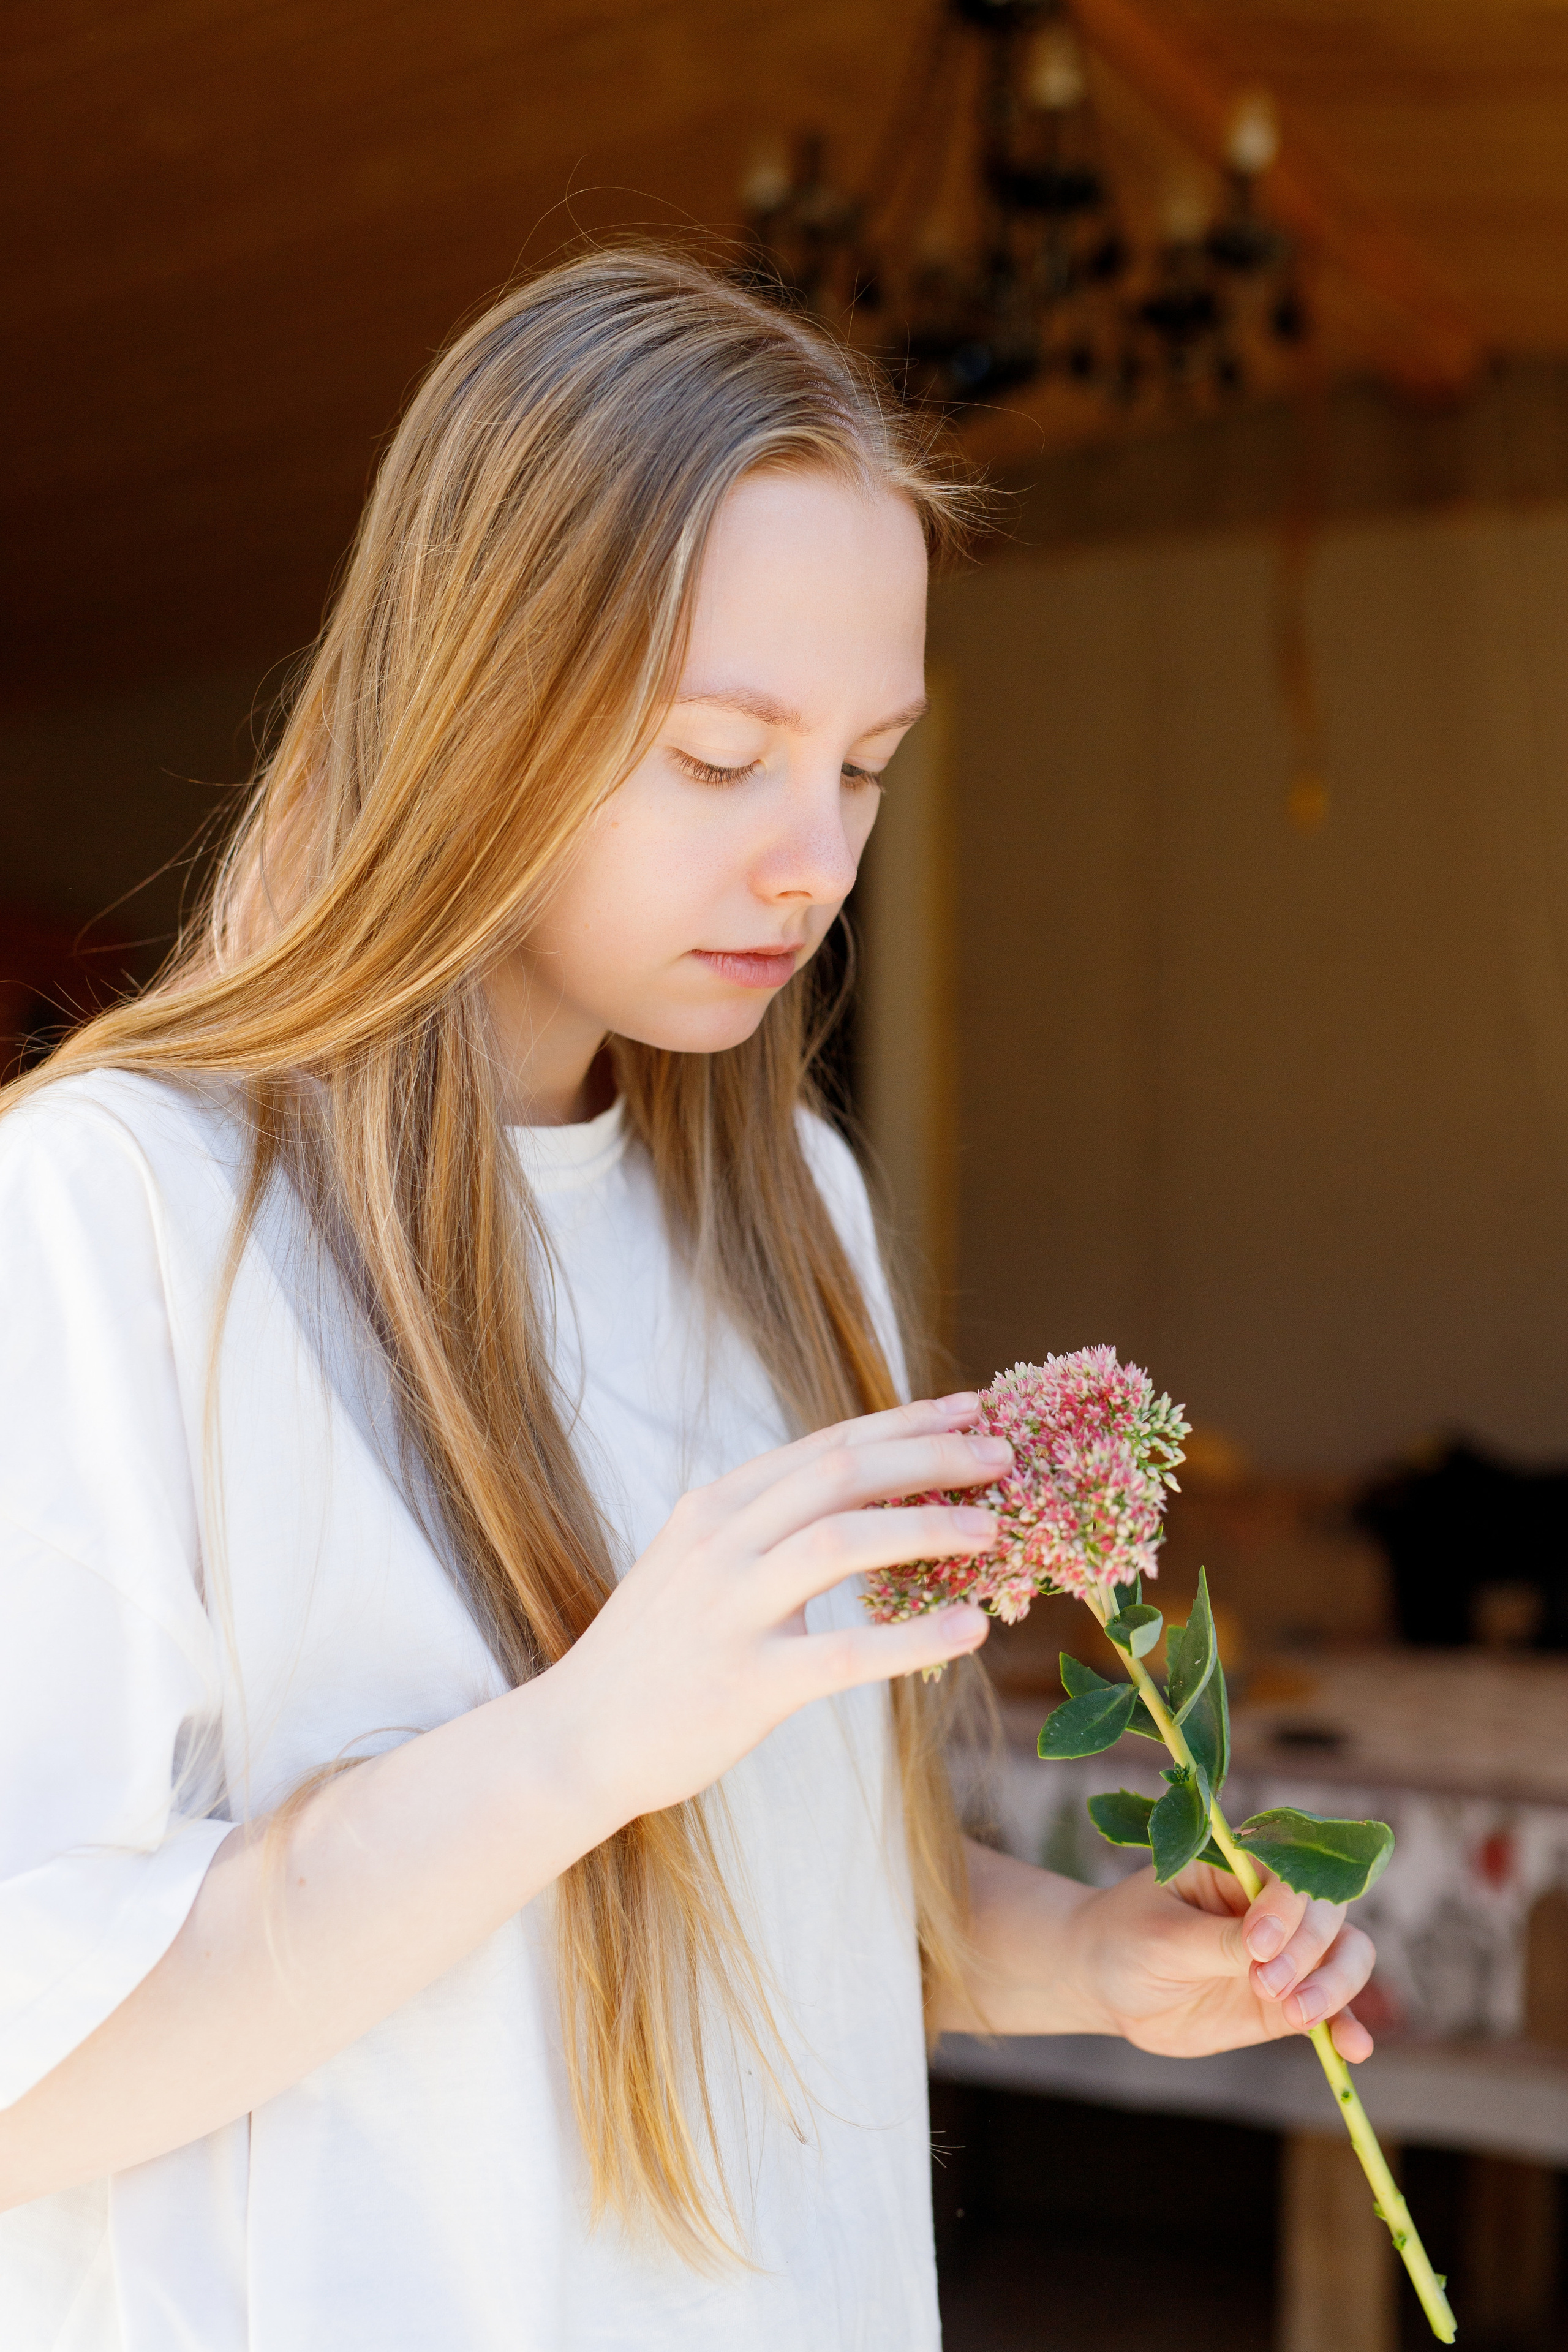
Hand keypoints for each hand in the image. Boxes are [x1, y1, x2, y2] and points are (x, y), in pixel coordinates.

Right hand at [539, 1394, 1005, 1832]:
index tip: (971, 1410)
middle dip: (933, 1457)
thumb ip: (763, 1527)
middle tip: (1005, 1455)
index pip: (827, 1444)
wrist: (575, 1738)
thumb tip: (857, 1500)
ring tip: (995, 1530)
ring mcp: (732, 1610)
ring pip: (844, 1540)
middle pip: (844, 1472)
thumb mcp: (696, 1563)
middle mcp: (722, 1542)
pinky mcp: (747, 1683)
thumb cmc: (654, 1653)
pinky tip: (970, 1630)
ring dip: (929, 1528)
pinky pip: (847, 1654)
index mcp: (716, 1507)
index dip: (906, 1422)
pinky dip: (916, 1637)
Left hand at [1069, 1858, 1376, 2062]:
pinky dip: (1347, 2026)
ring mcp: (1285, 1954)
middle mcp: (1273, 1905)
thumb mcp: (1163, 1938)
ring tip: (1298, 2016)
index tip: (1256, 1944)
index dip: (1286, 1908)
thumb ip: (1217, 1943)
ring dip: (1335, 1987)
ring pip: (1344, 1958)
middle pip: (1328, 1914)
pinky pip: (1330, 2011)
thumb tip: (1269, 1951)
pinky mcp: (1284, 2001)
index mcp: (1240, 1865)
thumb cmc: (1125, 1939)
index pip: (1290, 1874)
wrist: (1104, 1983)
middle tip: (1265, 1984)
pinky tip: (1354, 2048)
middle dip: (1309, 1951)